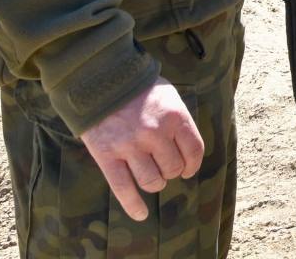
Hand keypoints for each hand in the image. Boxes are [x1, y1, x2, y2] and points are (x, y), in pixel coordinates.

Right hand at [80, 80, 203, 221]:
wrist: (101, 80)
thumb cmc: (139, 90)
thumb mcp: (169, 97)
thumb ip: (179, 122)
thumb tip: (188, 152)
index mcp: (174, 117)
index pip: (194, 152)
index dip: (193, 165)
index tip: (187, 169)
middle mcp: (155, 133)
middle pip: (173, 169)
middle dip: (171, 171)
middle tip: (163, 165)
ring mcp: (130, 146)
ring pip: (152, 182)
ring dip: (155, 183)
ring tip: (151, 176)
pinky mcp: (107, 156)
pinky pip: (123, 189)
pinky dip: (133, 206)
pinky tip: (140, 214)